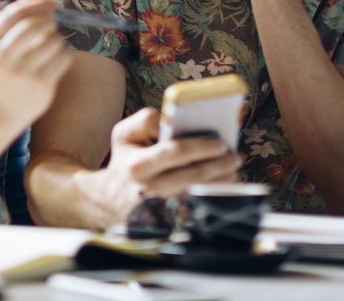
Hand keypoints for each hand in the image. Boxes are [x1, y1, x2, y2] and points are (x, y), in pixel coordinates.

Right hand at [0, 0, 71, 124]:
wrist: (1, 109)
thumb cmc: (5, 68)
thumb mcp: (3, 41)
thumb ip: (18, 12)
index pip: (14, 14)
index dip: (36, 4)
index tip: (51, 3)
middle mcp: (1, 58)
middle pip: (35, 26)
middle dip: (49, 21)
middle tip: (52, 25)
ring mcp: (21, 73)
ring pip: (52, 41)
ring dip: (57, 39)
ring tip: (51, 46)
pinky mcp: (40, 85)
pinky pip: (63, 57)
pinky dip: (64, 54)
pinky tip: (56, 60)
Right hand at [98, 108, 240, 216]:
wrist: (108, 199)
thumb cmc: (124, 160)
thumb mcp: (124, 134)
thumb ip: (144, 120)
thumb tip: (171, 121)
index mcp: (137, 165)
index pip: (174, 152)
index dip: (200, 147)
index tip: (221, 144)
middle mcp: (148, 190)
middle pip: (192, 177)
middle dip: (218, 166)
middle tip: (235, 157)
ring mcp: (159, 210)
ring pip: (198, 196)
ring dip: (221, 183)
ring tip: (234, 170)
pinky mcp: (167, 223)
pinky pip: (197, 210)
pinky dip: (213, 198)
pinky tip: (224, 187)